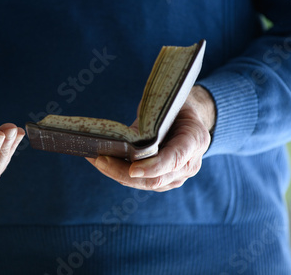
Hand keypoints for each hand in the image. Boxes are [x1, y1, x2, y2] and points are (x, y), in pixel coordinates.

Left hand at [86, 85, 215, 190]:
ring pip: (144, 184)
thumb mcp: (168, 105)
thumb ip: (152, 121)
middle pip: (155, 179)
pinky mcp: (162, 181)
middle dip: (124, 172)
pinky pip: (139, 182)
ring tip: (95, 159)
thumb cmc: (175, 107)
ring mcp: (176, 177)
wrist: (188, 120)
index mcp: (195, 140)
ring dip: (117, 173)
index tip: (132, 169)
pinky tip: (101, 162)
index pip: (174, 158)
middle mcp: (189, 164)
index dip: (153, 166)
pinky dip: (119, 173)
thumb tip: (124, 136)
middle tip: (100, 160)